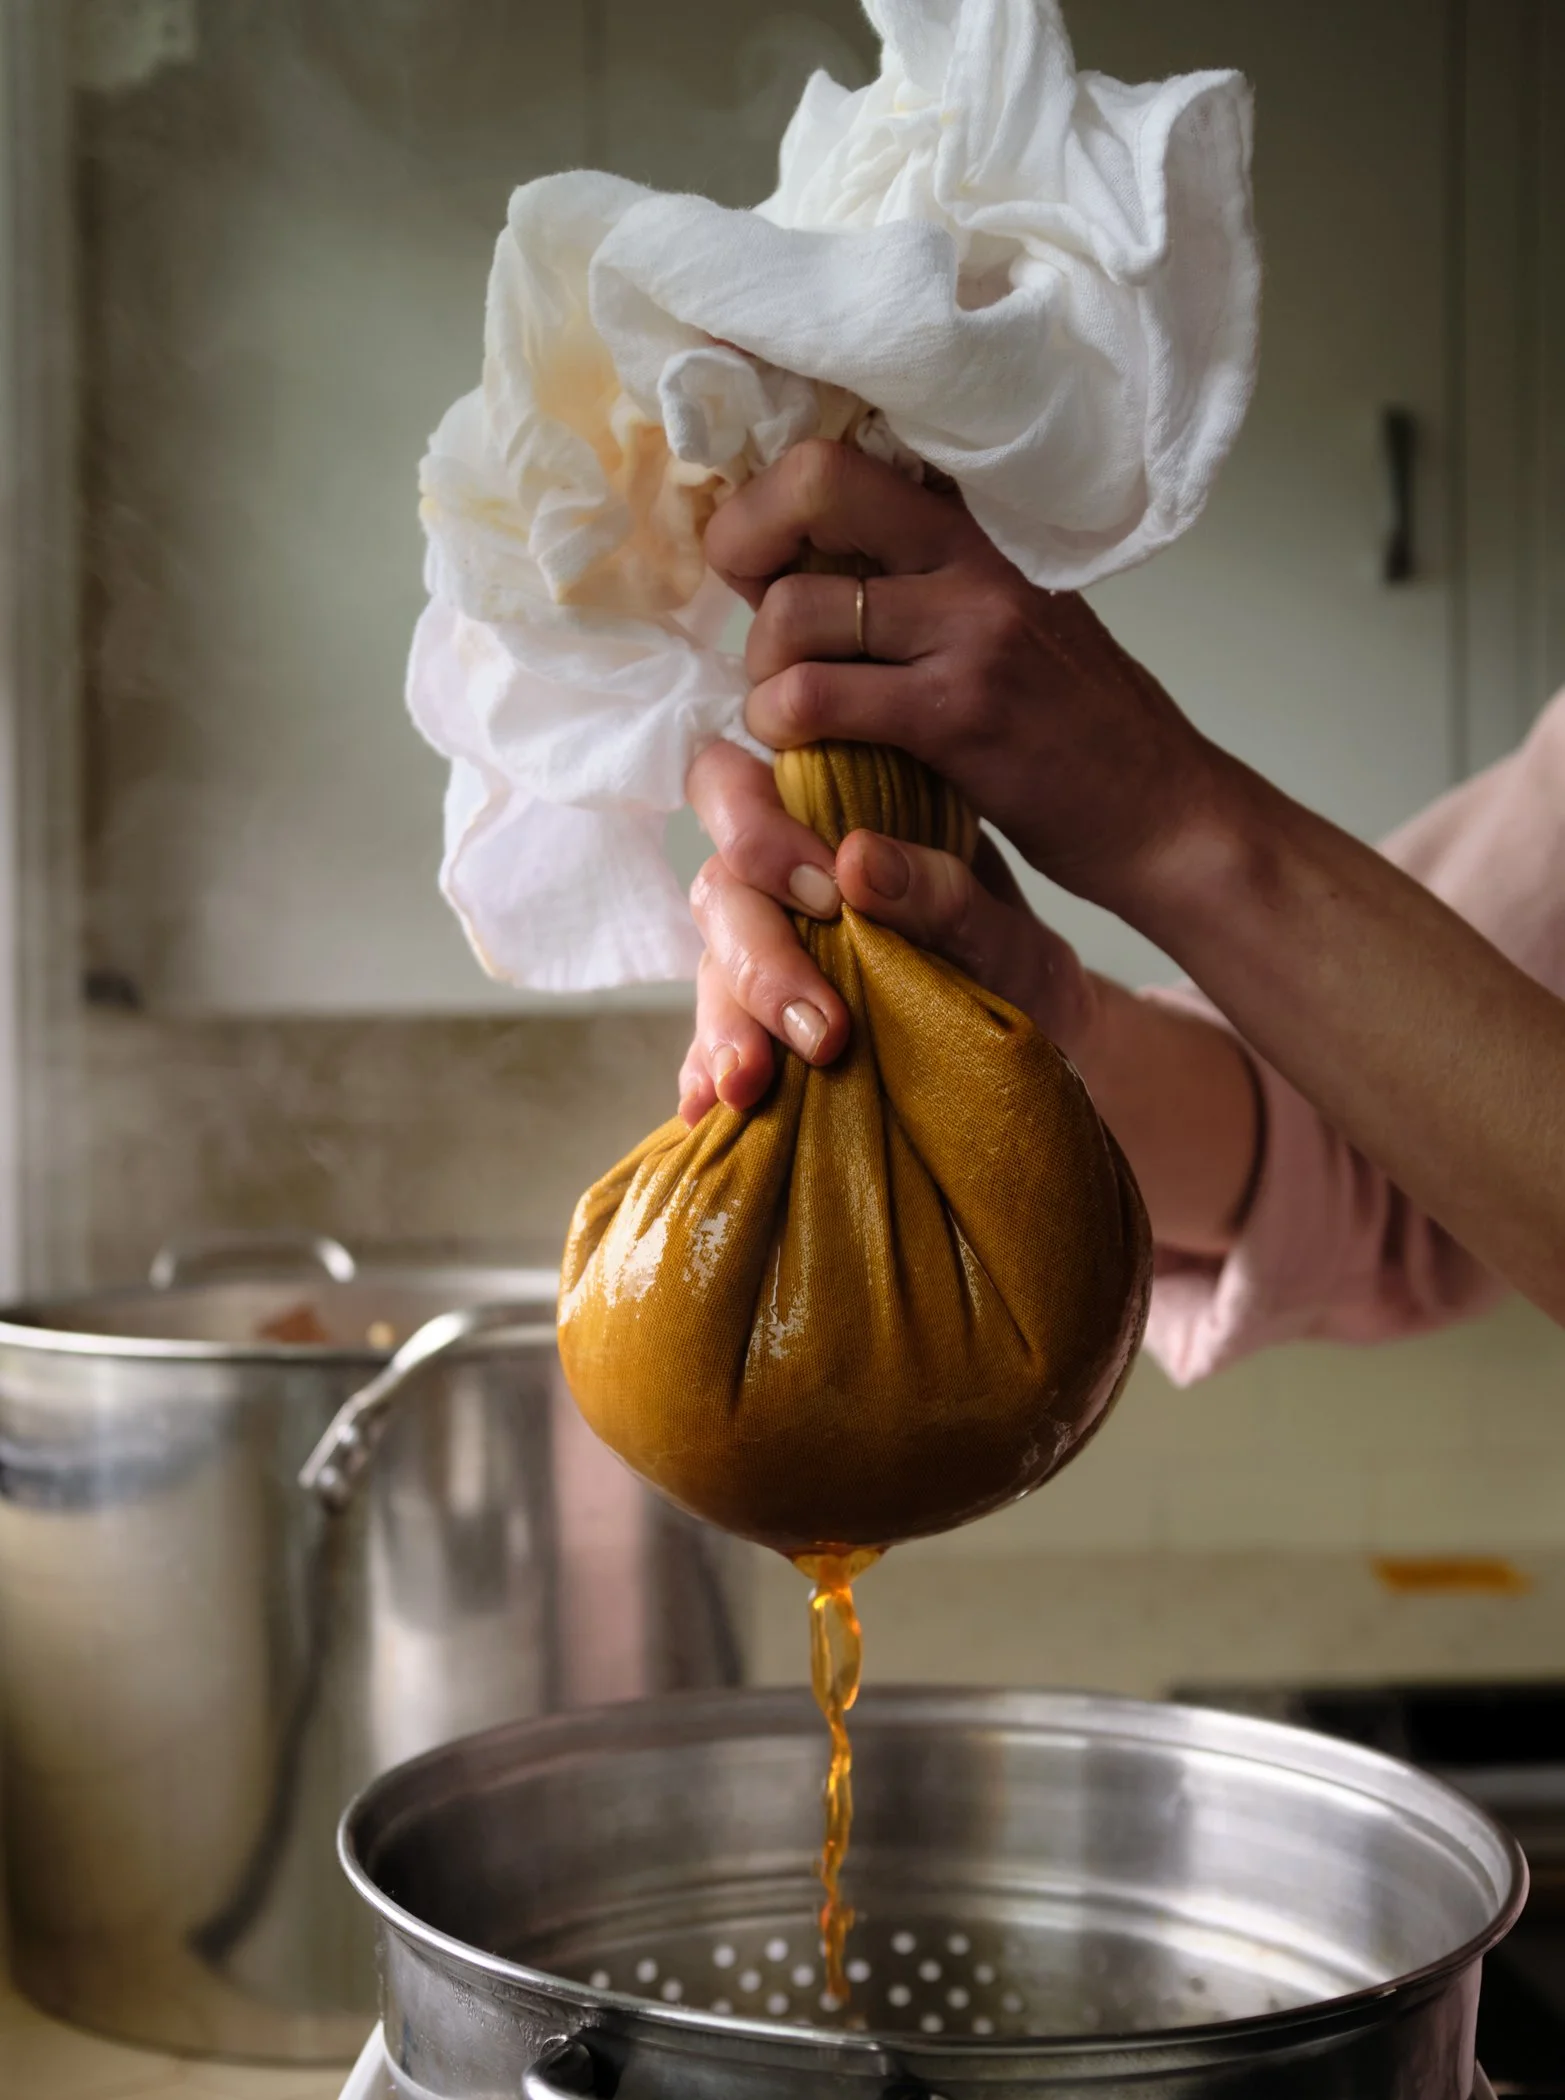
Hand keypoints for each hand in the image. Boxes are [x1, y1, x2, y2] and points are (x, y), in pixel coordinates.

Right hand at [676, 737, 1097, 1123]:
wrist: (1042, 1051)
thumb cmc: (1020, 971)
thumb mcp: (1004, 933)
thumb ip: (942, 891)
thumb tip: (856, 860)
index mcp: (833, 822)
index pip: (739, 785)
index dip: (754, 830)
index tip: (826, 897)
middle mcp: (785, 885)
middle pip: (720, 890)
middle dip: (758, 960)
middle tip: (823, 1031)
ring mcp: (768, 957)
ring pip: (711, 969)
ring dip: (728, 1027)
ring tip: (750, 1085)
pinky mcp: (762, 1029)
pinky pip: (714, 1046)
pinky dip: (707, 1073)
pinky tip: (706, 1107)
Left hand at [702, 438, 1229, 922]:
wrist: (1163, 811)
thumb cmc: (1073, 726)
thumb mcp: (1005, 618)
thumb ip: (920, 582)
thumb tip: (801, 569)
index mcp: (976, 525)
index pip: (837, 454)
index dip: (767, 507)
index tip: (763, 571)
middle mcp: (972, 556)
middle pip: (811, 484)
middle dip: (741, 550)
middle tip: (756, 631)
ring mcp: (969, 629)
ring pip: (795, 610)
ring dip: (762, 672)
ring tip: (786, 714)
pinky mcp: (958, 713)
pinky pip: (817, 700)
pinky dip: (781, 728)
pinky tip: (803, 753)